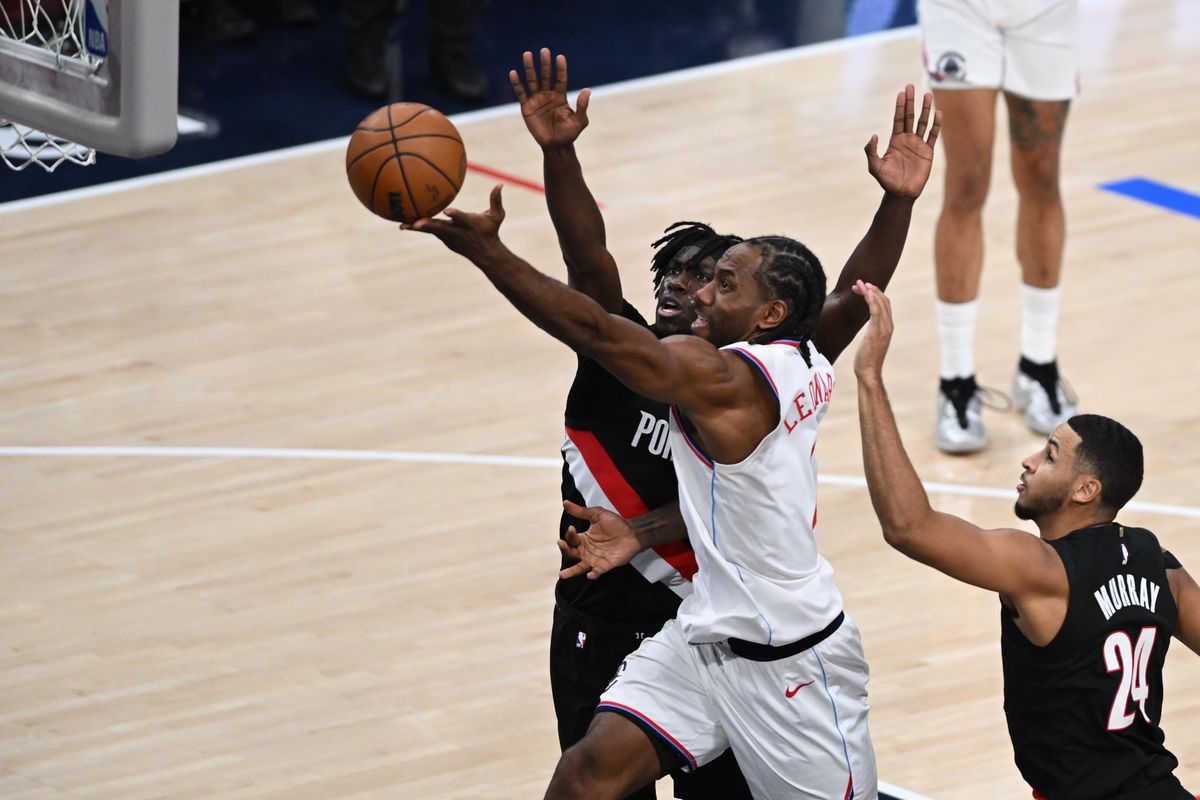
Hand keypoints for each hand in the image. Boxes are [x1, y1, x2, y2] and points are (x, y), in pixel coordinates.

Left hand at [405, 184, 506, 262]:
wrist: (486, 254)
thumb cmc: (491, 231)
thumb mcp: (497, 216)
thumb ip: (496, 200)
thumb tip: (500, 183)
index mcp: (470, 224)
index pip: (462, 219)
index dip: (455, 215)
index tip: (447, 211)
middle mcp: (458, 232)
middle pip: (441, 228)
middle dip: (429, 226)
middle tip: (416, 223)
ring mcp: (450, 238)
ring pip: (432, 231)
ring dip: (418, 228)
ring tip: (402, 226)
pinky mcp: (445, 241)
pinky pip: (431, 232)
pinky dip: (420, 228)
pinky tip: (406, 224)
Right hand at [509, 48, 590, 148]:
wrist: (555, 146)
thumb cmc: (569, 134)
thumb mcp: (579, 122)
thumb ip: (582, 107)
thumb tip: (587, 90)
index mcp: (561, 96)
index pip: (560, 79)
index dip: (560, 68)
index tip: (560, 57)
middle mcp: (548, 95)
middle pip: (546, 76)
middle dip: (545, 64)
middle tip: (544, 51)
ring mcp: (537, 100)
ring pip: (532, 80)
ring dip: (530, 68)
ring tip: (527, 54)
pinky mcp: (527, 107)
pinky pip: (521, 93)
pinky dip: (517, 83)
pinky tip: (514, 73)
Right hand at [557, 500, 643, 579]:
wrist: (633, 532)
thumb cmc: (614, 523)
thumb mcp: (597, 514)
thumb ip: (581, 511)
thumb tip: (565, 503)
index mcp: (583, 539)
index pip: (571, 539)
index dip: (570, 534)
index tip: (572, 528)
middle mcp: (586, 551)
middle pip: (571, 554)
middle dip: (564, 550)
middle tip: (561, 544)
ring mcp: (595, 560)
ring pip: (580, 567)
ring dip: (571, 572)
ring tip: (562, 575)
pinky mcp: (605, 566)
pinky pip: (597, 572)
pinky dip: (593, 574)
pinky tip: (590, 575)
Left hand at [852, 280, 893, 380]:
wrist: (869, 372)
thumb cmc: (866, 359)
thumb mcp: (870, 342)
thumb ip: (872, 332)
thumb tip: (868, 328)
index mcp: (887, 327)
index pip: (884, 304)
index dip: (874, 294)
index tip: (862, 287)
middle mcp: (888, 325)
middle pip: (884, 300)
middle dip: (871, 289)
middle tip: (858, 283)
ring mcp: (884, 328)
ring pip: (880, 303)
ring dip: (870, 291)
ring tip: (859, 284)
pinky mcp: (877, 331)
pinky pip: (876, 311)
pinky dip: (871, 299)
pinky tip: (865, 292)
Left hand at [864, 84, 940, 198]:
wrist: (901, 194)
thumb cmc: (887, 181)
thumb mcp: (874, 167)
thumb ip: (871, 151)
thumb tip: (873, 135)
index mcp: (895, 141)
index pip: (898, 119)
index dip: (900, 106)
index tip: (901, 93)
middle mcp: (907, 139)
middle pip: (909, 116)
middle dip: (910, 102)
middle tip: (910, 86)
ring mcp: (918, 144)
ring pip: (922, 122)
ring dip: (925, 109)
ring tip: (927, 95)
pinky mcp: (927, 152)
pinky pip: (932, 135)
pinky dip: (936, 125)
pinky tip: (938, 113)